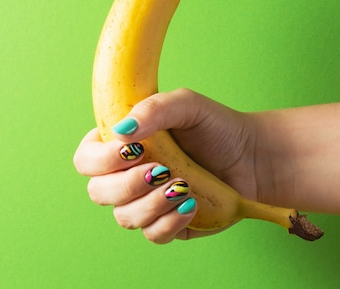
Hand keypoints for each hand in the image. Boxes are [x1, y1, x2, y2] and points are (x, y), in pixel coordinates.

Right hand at [73, 88, 261, 242]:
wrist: (253, 157)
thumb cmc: (216, 127)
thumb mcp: (186, 104)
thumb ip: (153, 109)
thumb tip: (121, 132)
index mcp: (122, 145)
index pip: (86, 159)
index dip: (100, 160)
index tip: (132, 150)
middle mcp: (127, 176)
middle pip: (98, 192)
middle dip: (127, 184)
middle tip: (162, 170)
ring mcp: (146, 203)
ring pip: (125, 217)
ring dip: (152, 203)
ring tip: (184, 185)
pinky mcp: (167, 224)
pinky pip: (153, 234)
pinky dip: (170, 221)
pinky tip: (192, 204)